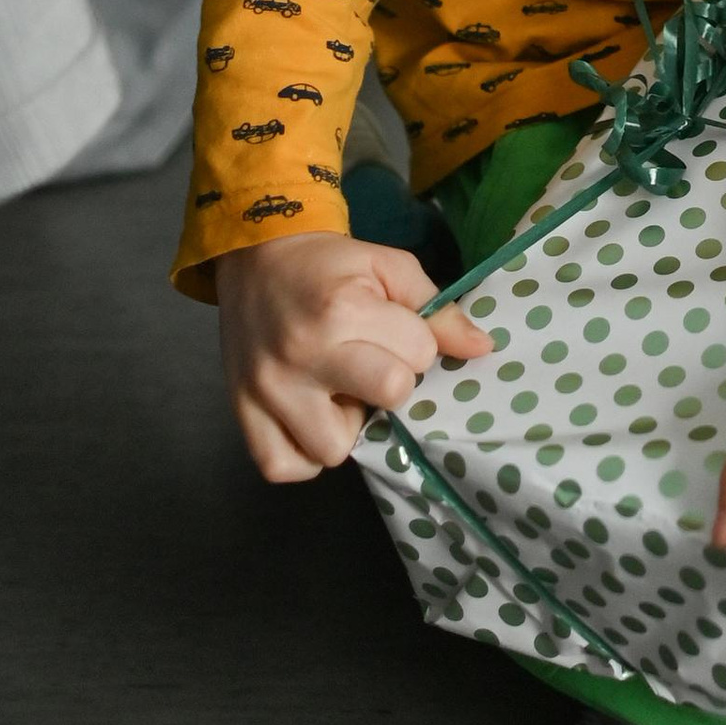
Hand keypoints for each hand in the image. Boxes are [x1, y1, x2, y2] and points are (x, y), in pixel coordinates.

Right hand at [215, 232, 492, 483]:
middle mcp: (304, 356)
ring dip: (346, 427)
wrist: (256, 258)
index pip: (420, 355)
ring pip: (336, 449)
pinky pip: (285, 466)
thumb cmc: (330, 266)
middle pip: (389, 398)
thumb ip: (436, 308)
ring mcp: (269, 391)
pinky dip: (302, 455)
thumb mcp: (387, 267)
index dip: (416, 344)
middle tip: (369, 364)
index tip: (394, 331)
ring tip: (336, 393)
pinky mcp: (242, 413)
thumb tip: (483, 349)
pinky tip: (310, 420)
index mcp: (343, 312)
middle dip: (390, 384)